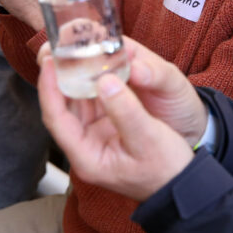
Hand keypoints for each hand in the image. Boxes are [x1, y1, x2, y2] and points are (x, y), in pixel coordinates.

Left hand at [38, 47, 198, 200]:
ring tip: (76, 51)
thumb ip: (125, 110)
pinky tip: (99, 65)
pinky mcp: (110, 127)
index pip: (57, 118)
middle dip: (60, 78)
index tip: (51, 62)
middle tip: (60, 49)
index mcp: (87, 156)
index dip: (50, 88)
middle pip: (63, 108)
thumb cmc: (165, 167)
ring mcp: (97, 137)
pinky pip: (96, 101)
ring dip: (78, 77)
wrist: (182, 183)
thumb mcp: (147, 137)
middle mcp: (86, 146)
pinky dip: (95, 82)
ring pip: (78, 103)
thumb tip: (105, 80)